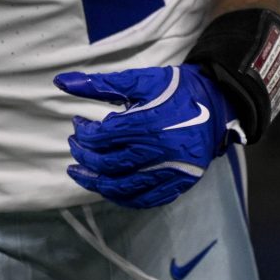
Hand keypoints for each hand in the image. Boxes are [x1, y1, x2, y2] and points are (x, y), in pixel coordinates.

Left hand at [58, 65, 243, 208]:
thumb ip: (100, 83)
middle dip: (84, 156)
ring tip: (80, 173)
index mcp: (149, 123)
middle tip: (75, 146)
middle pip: (107, 164)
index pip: (102, 137)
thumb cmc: (177, 90)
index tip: (78, 124)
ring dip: (95, 183)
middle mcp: (159, 151)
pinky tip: (108, 189)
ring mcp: (170, 171)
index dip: (83, 132)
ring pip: (122, 187)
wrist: (219, 103)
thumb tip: (61, 81)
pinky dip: (122, 198)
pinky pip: (144, 200)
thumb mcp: (141, 80)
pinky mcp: (179, 183)